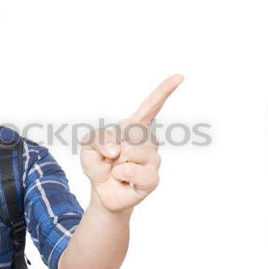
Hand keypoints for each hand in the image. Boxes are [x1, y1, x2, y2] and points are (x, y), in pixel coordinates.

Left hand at [80, 74, 182, 212]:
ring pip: (133, 151)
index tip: (179, 77)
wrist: (101, 191)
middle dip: (113, 144)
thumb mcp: (88, 146)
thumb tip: (117, 150)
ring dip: (116, 161)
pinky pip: (135, 171)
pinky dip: (121, 174)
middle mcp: (149, 141)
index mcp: (135, 127)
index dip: (164, 91)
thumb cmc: (99, 164)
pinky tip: (123, 178)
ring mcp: (153, 160)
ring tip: (118, 169)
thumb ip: (98, 139)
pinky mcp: (153, 179)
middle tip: (112, 157)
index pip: (151, 106)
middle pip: (133, 131)